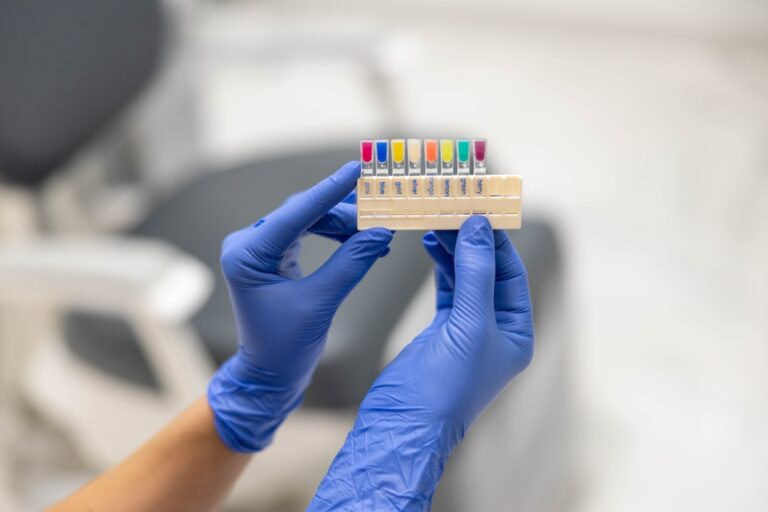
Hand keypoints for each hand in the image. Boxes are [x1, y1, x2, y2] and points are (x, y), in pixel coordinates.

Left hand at [208, 161, 393, 451]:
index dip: (329, 191)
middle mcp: (248, 245)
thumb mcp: (321, 303)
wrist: (267, 375)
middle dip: (343, 210)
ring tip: (375, 230)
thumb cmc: (285, 347)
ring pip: (307, 220)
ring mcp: (258, 249)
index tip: (356, 169)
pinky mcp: (272, 256)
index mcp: (247, 255)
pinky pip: (307, 233)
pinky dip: (334, 235)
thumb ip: (351, 263)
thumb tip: (382, 233)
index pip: (295, 214)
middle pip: (302, 213)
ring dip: (342, 223)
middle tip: (380, 206)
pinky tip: (359, 239)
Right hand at [309, 216, 533, 510]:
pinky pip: (447, 288)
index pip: (511, 273)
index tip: (479, 207)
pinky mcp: (441, 331)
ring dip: (454, 248)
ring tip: (438, 219)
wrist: (403, 424)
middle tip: (454, 207)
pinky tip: (431, 243)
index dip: (496, 240)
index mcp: (516, 332)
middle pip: (487, 271)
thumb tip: (479, 226)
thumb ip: (475, 272)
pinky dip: (441, 265)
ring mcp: (468, 330)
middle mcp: (496, 329)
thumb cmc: (444, 386)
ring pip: (465, 277)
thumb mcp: (468, 324)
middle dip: (472, 240)